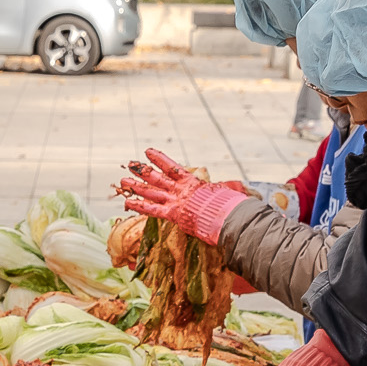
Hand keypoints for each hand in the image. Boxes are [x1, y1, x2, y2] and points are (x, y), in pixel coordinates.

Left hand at [116, 149, 249, 244]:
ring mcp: (176, 200)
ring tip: (123, 180)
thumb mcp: (227, 193)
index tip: (148, 151)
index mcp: (193, 183)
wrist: (230, 214)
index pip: (173, 167)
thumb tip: (243, 190)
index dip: (160, 159)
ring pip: (152, 191)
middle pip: (158, 178)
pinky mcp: (174, 213)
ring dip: (137, 186)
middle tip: (130, 164)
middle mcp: (181, 189)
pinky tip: (127, 203)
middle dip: (143, 171)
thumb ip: (226, 190)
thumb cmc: (231, 206)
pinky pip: (153, 209)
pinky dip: (140, 206)